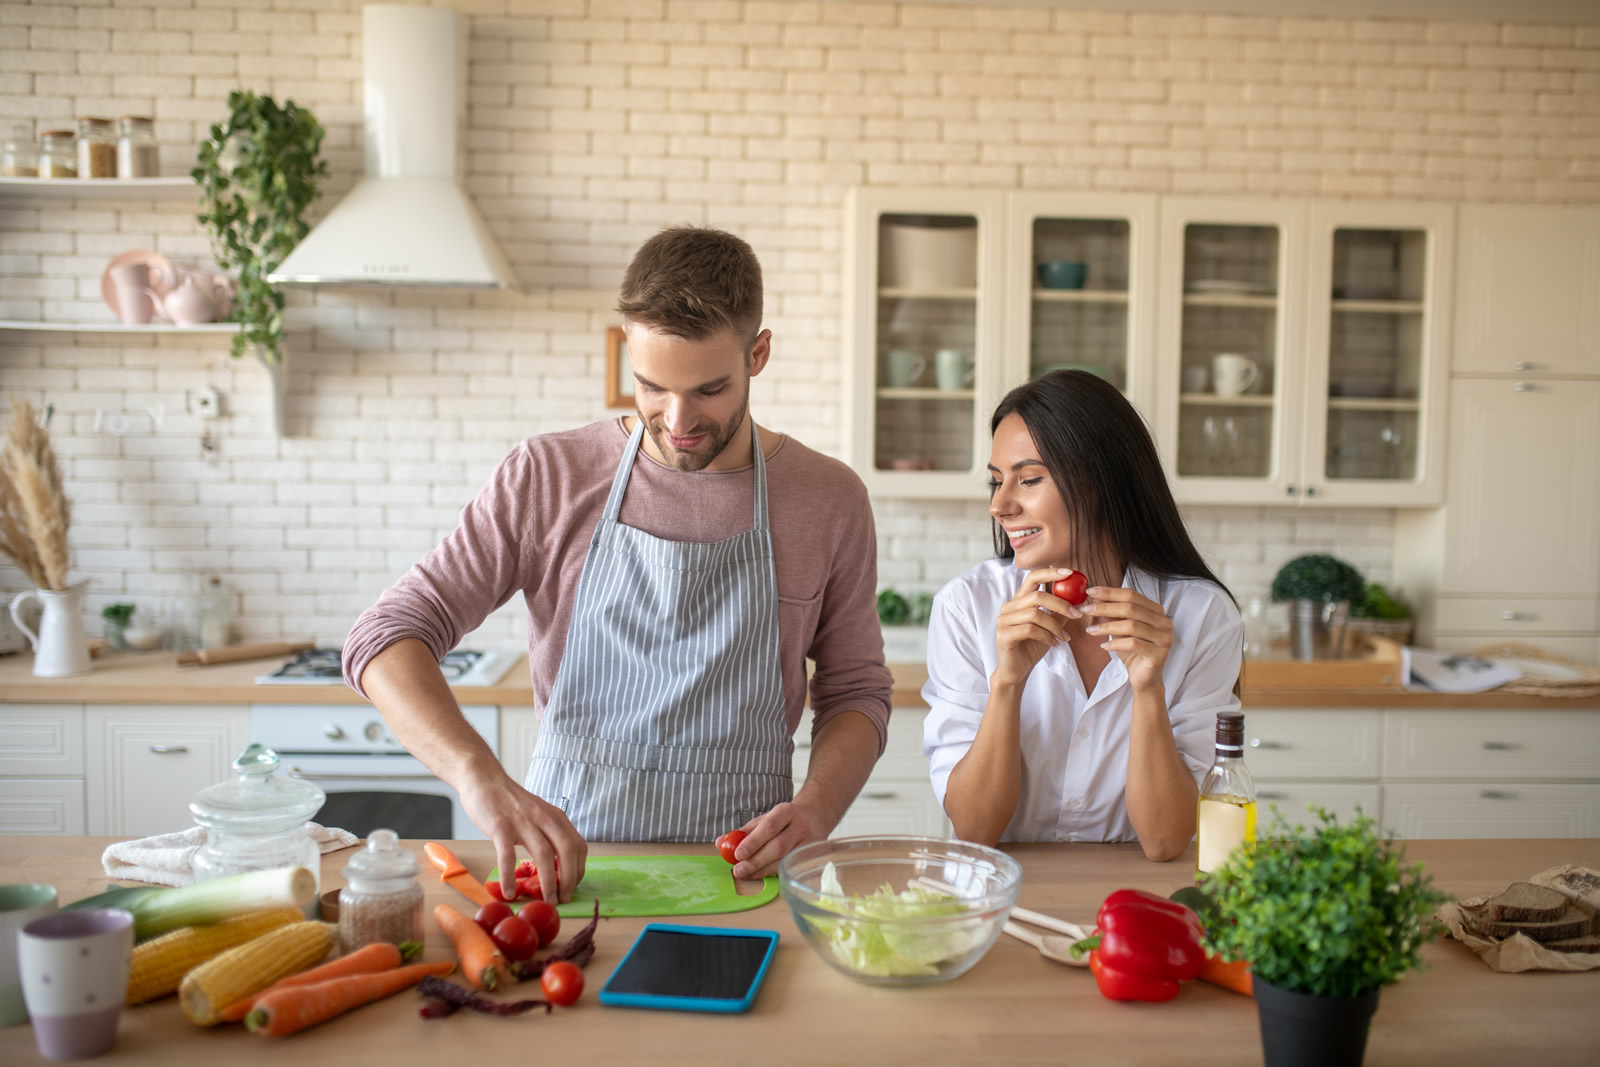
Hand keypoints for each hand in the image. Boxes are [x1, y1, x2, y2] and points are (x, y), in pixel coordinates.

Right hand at [457, 769, 587, 903]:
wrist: (484, 779)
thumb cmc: (511, 802)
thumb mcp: (539, 813)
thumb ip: (549, 833)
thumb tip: (557, 863)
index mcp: (556, 817)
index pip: (578, 846)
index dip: (579, 869)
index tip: (572, 886)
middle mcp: (544, 818)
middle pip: (568, 851)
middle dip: (570, 879)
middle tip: (564, 899)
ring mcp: (523, 822)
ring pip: (544, 855)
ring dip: (549, 883)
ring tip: (547, 901)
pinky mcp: (500, 827)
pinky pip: (507, 856)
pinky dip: (510, 877)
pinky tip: (510, 894)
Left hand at [724, 798, 828, 879]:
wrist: (815, 816)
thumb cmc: (784, 820)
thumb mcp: (765, 819)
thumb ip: (743, 831)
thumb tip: (720, 843)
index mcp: (786, 812)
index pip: (769, 827)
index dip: (753, 841)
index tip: (738, 854)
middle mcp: (800, 826)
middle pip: (778, 846)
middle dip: (756, 860)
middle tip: (738, 870)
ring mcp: (809, 843)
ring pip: (784, 860)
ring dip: (762, 870)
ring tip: (745, 874)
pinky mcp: (812, 857)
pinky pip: (790, 868)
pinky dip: (773, 873)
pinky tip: (761, 875)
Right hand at [993, 567, 1084, 688]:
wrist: (1017, 671)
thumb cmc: (1032, 647)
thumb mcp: (1050, 627)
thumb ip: (1059, 612)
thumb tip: (1079, 599)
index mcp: (1019, 601)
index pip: (1032, 578)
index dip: (1050, 573)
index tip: (1070, 573)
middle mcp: (1009, 608)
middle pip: (1037, 596)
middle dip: (1061, 604)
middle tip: (1077, 615)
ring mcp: (1004, 621)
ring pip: (1035, 614)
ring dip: (1055, 625)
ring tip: (1065, 637)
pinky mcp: (1004, 635)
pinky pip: (1030, 629)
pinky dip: (1046, 636)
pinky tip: (1054, 643)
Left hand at [1082, 585, 1172, 691]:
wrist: (1144, 678)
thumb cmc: (1132, 651)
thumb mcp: (1118, 629)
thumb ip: (1110, 614)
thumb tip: (1093, 597)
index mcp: (1156, 610)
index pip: (1132, 595)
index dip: (1110, 592)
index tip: (1090, 592)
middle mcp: (1163, 622)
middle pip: (1131, 608)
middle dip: (1105, 607)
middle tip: (1086, 609)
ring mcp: (1164, 637)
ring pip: (1132, 625)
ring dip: (1107, 627)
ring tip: (1090, 630)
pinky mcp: (1159, 653)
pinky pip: (1134, 643)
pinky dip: (1115, 643)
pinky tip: (1103, 646)